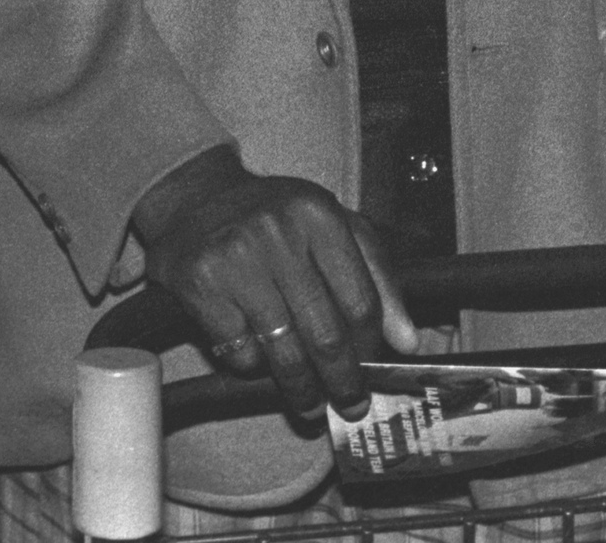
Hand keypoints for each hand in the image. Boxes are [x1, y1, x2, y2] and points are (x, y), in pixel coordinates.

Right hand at [131, 146, 414, 419]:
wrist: (197, 199)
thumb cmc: (277, 216)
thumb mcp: (333, 226)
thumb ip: (376, 276)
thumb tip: (408, 341)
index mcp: (319, 214)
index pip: (360, 301)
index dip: (370, 347)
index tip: (373, 371)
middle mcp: (278, 233)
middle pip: (325, 332)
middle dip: (342, 381)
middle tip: (349, 405)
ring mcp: (237, 259)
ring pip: (284, 350)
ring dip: (302, 390)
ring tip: (311, 405)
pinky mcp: (201, 284)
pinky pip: (240, 350)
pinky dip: (254, 366)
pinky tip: (260, 361)